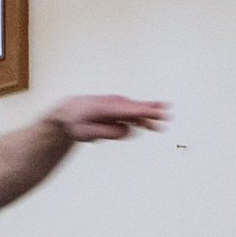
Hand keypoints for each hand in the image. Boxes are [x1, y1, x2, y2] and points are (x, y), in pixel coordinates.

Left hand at [47, 95, 167, 141]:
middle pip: (136, 107)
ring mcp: (115, 105)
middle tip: (166, 113)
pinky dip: (142, 116)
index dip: (144, 112)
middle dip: (151, 110)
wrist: (68, 112)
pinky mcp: (117, 109)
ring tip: (163, 120)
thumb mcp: (87, 133)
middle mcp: (112, 103)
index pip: (129, 110)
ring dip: (149, 116)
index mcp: (105, 108)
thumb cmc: (76, 122)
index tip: (156, 113)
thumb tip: (126, 130)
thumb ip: (107, 132)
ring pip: (136, 110)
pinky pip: (133, 112)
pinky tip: (151, 123)